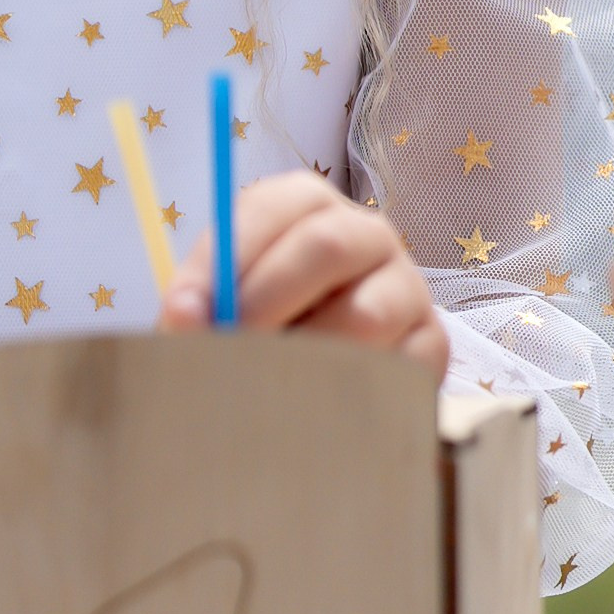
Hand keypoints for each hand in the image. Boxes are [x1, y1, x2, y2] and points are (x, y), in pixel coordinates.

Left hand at [163, 170, 449, 374]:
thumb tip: (181, 315)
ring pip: (363, 315)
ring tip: (268, 389)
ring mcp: (406, 285)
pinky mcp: (432, 341)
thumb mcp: (224, 307)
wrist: (322, 379)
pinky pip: (398, 366)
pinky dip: (352, 392)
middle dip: (265, 302)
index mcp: (306, 206)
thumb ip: (200, 307)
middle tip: (228, 350)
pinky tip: (318, 407)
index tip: (185, 311)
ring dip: (308, 357)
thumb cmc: (262, 327)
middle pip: (324, 246)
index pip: (268, 208)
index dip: (224, 258)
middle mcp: (364, 232)